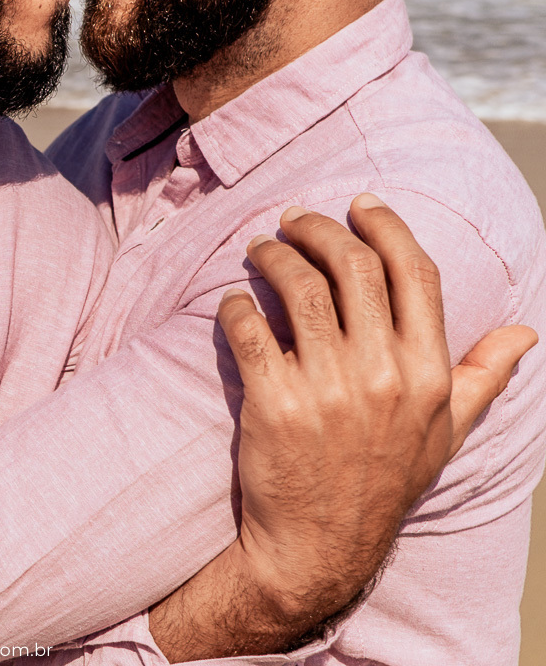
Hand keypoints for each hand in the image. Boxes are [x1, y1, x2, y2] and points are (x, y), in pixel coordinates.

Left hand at [150, 193, 534, 661]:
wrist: (318, 546)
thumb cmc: (381, 485)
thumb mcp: (443, 434)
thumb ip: (480, 378)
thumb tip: (523, 333)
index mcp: (427, 373)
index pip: (413, 273)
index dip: (386, 227)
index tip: (360, 204)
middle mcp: (383, 374)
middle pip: (352, 266)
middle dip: (319, 229)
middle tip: (294, 220)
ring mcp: (327, 388)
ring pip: (300, 288)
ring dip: (275, 256)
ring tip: (261, 249)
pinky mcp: (273, 403)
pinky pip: (250, 329)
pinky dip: (237, 305)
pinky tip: (234, 300)